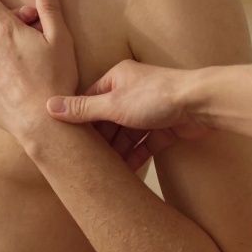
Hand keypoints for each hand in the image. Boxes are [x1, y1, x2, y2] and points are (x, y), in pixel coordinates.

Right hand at [45, 59, 208, 165]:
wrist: (202, 104)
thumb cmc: (157, 96)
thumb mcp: (113, 104)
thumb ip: (82, 109)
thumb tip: (49, 106)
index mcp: (117, 79)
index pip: (90, 100)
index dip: (79, 121)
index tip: (67, 140)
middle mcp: (131, 91)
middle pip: (108, 120)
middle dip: (99, 141)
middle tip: (84, 161)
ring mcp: (149, 110)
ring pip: (127, 134)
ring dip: (117, 152)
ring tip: (103, 172)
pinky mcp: (164, 127)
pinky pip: (145, 144)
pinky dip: (135, 156)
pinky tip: (126, 172)